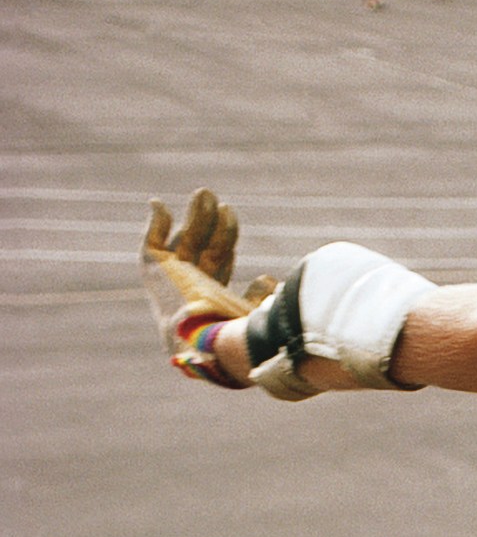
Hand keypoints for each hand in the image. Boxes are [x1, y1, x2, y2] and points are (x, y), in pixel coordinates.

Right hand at [141, 189, 275, 384]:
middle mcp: (191, 289)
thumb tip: (266, 277)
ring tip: (204, 193)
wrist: (203, 343)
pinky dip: (154, 223)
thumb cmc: (234, 335)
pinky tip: (159, 204)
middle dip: (211, 223)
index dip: (224, 238)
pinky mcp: (152, 271)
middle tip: (222, 202)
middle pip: (202, 248)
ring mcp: (171, 280)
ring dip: (192, 216)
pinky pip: (150, 243)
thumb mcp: (254, 314)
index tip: (230, 215)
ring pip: (182, 240)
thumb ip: (260, 297)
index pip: (218, 261)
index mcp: (213, 299)